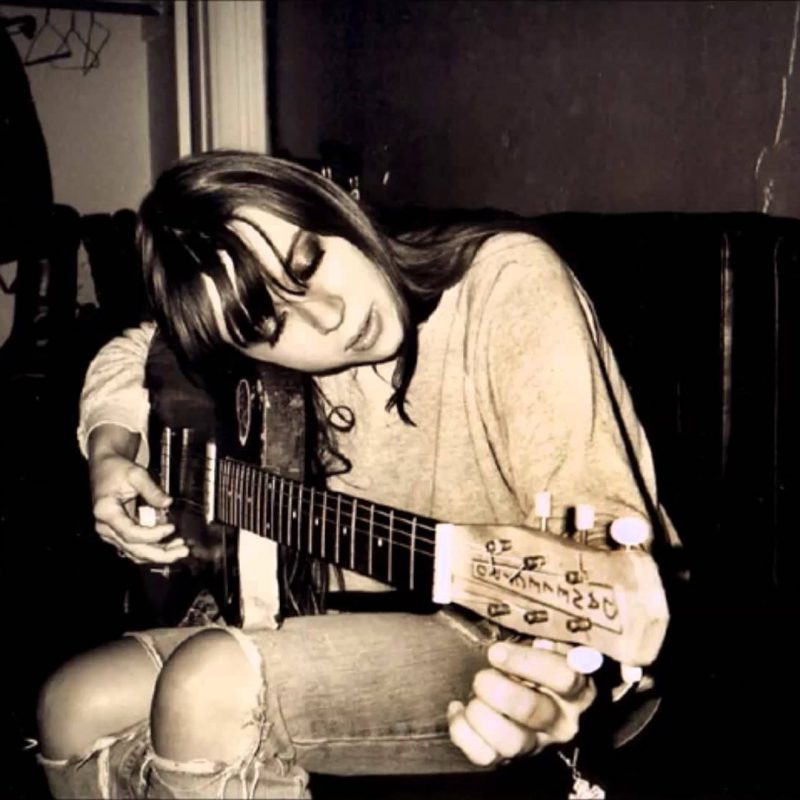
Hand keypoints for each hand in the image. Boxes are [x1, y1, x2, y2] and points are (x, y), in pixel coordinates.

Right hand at [88, 425, 188, 563]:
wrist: (105, 467)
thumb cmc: (116, 469)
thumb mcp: (136, 474)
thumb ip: (152, 490)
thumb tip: (167, 503)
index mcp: (106, 511)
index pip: (130, 533)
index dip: (153, 535)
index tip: (171, 528)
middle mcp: (105, 527)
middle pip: (133, 549)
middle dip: (160, 554)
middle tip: (182, 551)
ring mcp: (110, 532)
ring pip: (135, 552)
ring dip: (158, 554)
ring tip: (180, 548)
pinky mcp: (118, 533)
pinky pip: (135, 547)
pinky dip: (152, 548)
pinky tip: (170, 544)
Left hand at [447, 641, 595, 765]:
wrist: (529, 691)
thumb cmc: (537, 661)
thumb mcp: (549, 644)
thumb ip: (548, 637)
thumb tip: (541, 639)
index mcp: (576, 690)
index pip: (563, 678)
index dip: (526, 662)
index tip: (495, 652)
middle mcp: (561, 722)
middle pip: (530, 710)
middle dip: (496, 688)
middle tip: (482, 676)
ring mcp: (535, 745)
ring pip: (509, 742)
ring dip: (481, 713)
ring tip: (474, 696)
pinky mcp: (506, 759)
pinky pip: (483, 756)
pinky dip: (461, 730)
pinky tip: (458, 708)